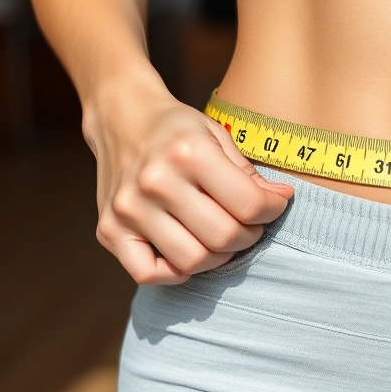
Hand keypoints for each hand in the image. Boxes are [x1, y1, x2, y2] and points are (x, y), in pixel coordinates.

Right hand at [84, 83, 293, 283]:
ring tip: (223, 237)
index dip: (272, 211)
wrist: (121, 118)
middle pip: (223, 237)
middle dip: (249, 236)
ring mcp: (129, 209)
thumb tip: (282, 199)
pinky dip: (175, 273)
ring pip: (191, 260)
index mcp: (188, 152)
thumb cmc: (177, 129)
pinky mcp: (108, 229)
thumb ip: (248, 173)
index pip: (249, 205)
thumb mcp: (217, 135)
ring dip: (218, 257)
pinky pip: (148, 273)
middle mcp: (155, 182)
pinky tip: (188, 251)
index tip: (274, 205)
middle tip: (251, 225)